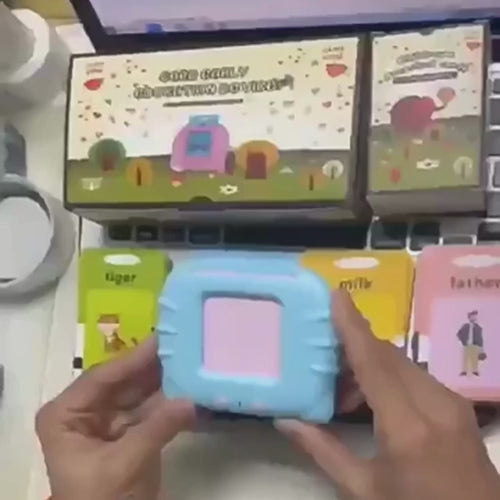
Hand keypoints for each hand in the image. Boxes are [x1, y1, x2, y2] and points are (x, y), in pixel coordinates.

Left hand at [36, 336, 194, 499]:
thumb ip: (157, 429)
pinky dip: (171, 402)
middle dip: (153, 366)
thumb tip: (191, 400)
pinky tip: (192, 388)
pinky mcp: (130, 432)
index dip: (133, 359)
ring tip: (192, 359)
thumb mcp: (123, 465)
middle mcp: (85, 410)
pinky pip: (152, 409)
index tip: (161, 339)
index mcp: (66, 414)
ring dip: (165, 381)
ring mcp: (109, 420)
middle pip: (123, 381)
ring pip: (140, 392)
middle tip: (183, 343)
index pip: (102, 377)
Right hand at [277, 291, 499, 499]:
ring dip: (371, 364)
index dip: (352, 326)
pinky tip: (373, 402)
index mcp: (407, 427)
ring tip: (344, 395)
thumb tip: (285, 420)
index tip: (336, 295)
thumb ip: (323, 451)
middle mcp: (435, 403)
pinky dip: (390, 376)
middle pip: (387, 354)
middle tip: (322, 360)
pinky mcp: (459, 406)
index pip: (373, 362)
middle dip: (354, 347)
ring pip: (403, 362)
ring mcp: (452, 402)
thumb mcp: (364, 490)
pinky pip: (417, 376)